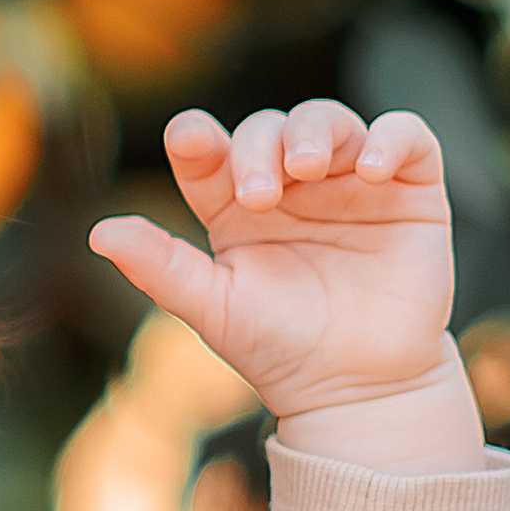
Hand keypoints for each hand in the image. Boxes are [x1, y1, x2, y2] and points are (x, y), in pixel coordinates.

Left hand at [87, 103, 473, 447]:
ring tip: (307, 168)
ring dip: (314, 132)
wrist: (357, 388)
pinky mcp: (410, 191)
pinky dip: (392, 138)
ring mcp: (351, 184)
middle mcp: (293, 186)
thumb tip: (98, 232)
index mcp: (236, 206)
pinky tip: (371, 167)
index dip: (198, 138)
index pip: (210, 152)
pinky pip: (408, 138)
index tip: (190, 140)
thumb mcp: (213, 308)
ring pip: (331, 122)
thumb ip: (160, 266)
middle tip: (258, 194)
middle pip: (269, 130)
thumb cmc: (280, 348)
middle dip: (258, 147)